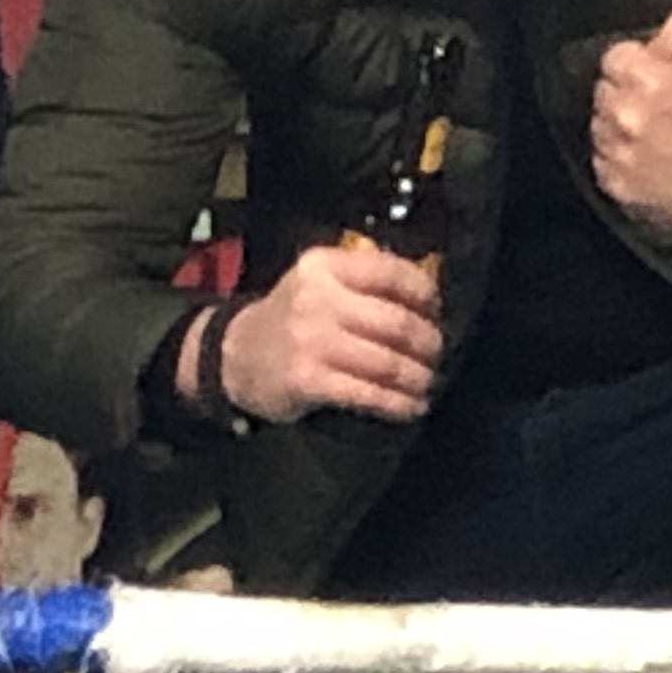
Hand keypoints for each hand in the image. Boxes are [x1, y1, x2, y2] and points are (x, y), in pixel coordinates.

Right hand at [216, 245, 441, 422]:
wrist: (235, 355)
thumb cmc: (291, 319)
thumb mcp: (318, 283)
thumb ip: (365, 282)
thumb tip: (428, 303)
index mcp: (325, 266)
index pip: (392, 272)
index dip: (425, 296)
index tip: (436, 313)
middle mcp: (318, 298)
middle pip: (398, 322)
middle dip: (428, 344)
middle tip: (436, 356)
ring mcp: (311, 340)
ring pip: (388, 362)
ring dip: (417, 378)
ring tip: (427, 384)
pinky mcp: (308, 379)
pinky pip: (368, 393)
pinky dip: (397, 403)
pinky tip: (410, 406)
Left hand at [591, 12, 671, 235]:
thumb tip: (652, 41)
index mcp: (648, 80)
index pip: (614, 57)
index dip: (638, 63)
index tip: (656, 75)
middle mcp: (627, 117)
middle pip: (604, 92)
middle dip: (628, 93)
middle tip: (663, 106)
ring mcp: (621, 156)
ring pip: (600, 128)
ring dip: (621, 126)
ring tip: (658, 134)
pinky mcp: (622, 188)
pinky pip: (603, 163)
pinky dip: (621, 159)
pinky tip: (651, 159)